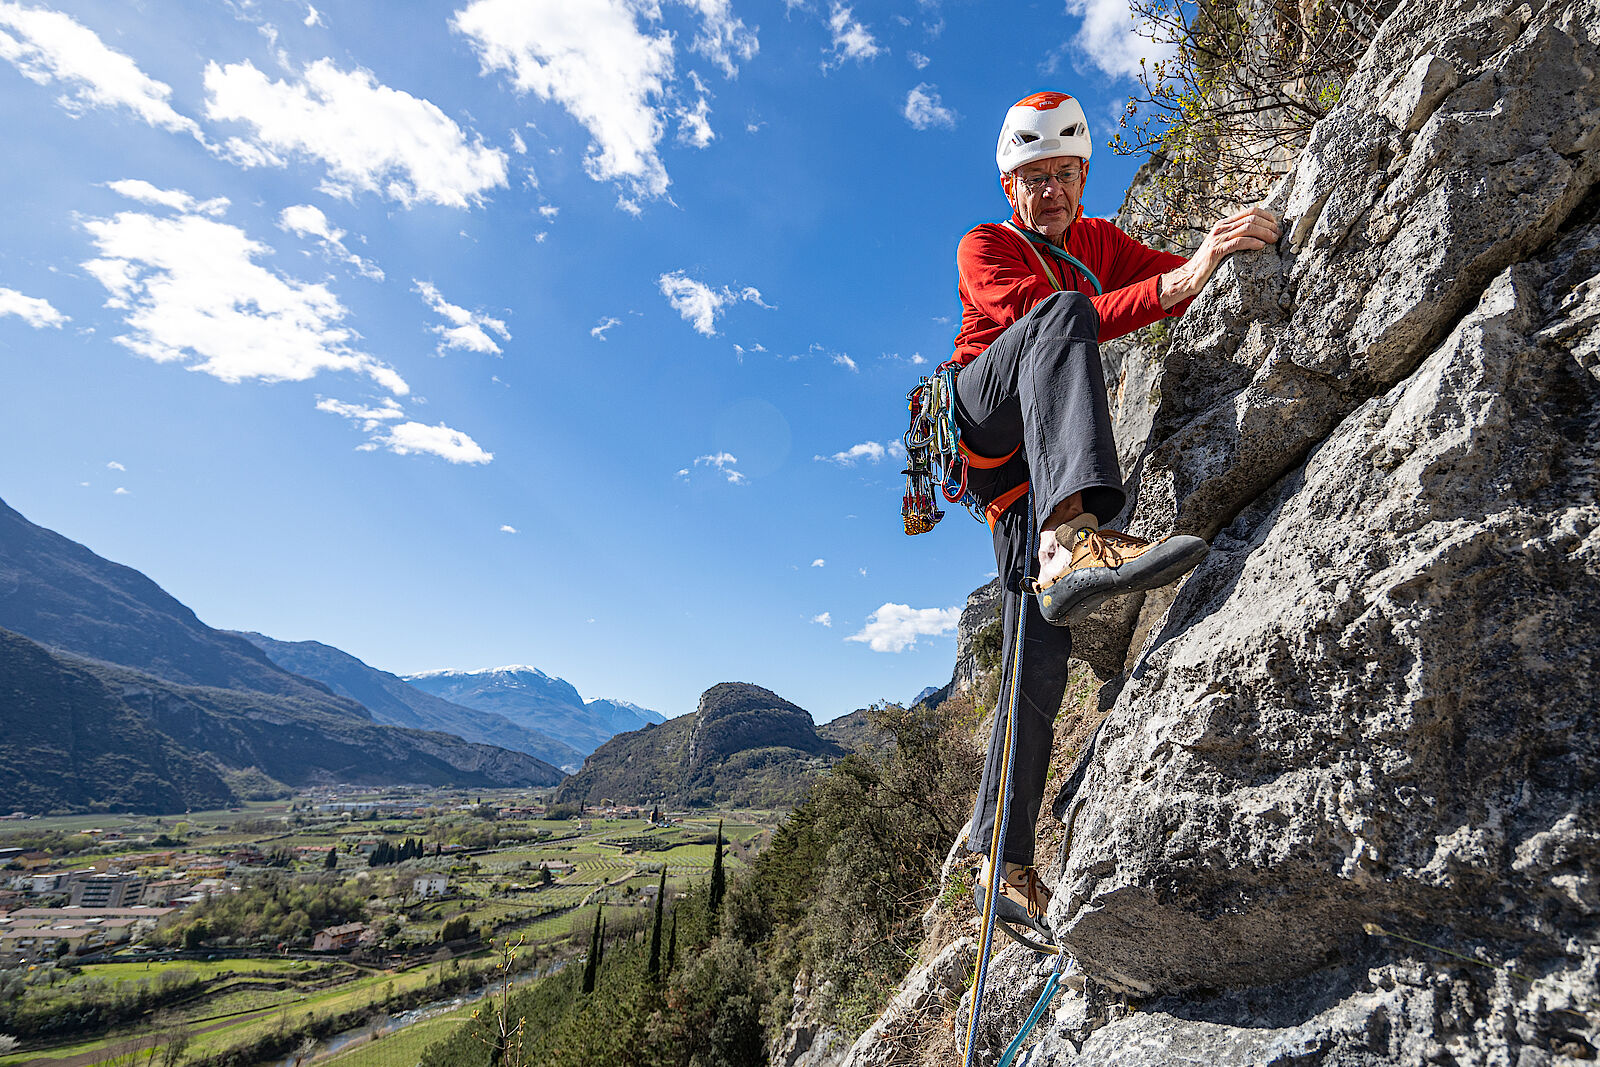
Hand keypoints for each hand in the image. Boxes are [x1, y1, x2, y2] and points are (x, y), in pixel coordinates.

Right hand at [1159, 205, 1280, 307]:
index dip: (1267, 216)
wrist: (1189, 276)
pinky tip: (1261, 247)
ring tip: (1273, 240)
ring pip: (1248, 228)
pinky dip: (1253, 242)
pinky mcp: (1216, 250)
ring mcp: (1218, 238)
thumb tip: (1259, 234)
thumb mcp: (1222, 244)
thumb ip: (1236, 236)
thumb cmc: (1209, 263)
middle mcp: (1221, 228)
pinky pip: (1239, 242)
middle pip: (1252, 217)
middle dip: (1269, 225)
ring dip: (1265, 233)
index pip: (1251, 211)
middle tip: (1278, 235)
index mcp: (1224, 224)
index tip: (1276, 226)